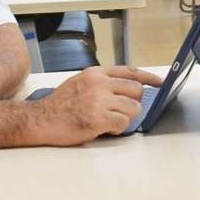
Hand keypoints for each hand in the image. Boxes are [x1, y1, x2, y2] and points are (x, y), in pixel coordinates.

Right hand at [32, 65, 164, 143]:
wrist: (40, 120)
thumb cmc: (60, 105)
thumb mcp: (80, 83)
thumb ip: (102, 83)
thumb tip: (128, 89)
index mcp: (95, 74)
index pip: (129, 71)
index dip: (148, 77)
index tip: (159, 82)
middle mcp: (98, 84)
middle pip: (136, 90)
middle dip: (135, 102)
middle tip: (124, 111)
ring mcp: (98, 101)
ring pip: (133, 108)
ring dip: (127, 117)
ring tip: (111, 121)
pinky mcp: (98, 118)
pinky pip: (123, 122)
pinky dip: (118, 128)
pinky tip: (106, 128)